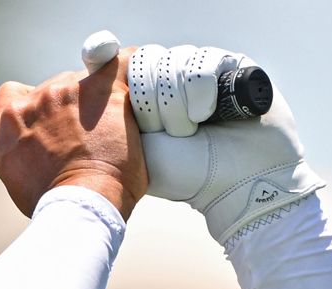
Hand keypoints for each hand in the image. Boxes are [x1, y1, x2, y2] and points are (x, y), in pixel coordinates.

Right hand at [0, 49, 145, 219]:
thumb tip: (42, 153)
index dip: (34, 106)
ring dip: (97, 98)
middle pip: (52, 89)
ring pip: (83, 79)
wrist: (83, 205)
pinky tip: (136, 83)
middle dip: (70, 107)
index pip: (13, 97)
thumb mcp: (20, 183)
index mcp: (5, 129)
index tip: (50, 122)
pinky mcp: (96, 88)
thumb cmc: (57, 204)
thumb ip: (24, 155)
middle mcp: (28, 105)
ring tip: (114, 127)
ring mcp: (61, 92)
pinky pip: (118, 63)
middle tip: (90, 135)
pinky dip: (129, 69)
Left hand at [130, 43, 325, 243]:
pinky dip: (201, 92)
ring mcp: (203, 70)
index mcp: (147, 94)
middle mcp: (174, 78)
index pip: (122, 63)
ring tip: (190, 131)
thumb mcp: (134, 146)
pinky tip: (207, 115)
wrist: (235, 186)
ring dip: (177, 104)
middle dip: (151, 102)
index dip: (118, 68)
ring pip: (174, 61)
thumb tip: (96, 64)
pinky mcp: (233, 66)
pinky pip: (203, 62)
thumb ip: (112, 112)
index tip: (111, 76)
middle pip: (146, 60)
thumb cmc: (183, 174)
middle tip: (166, 133)